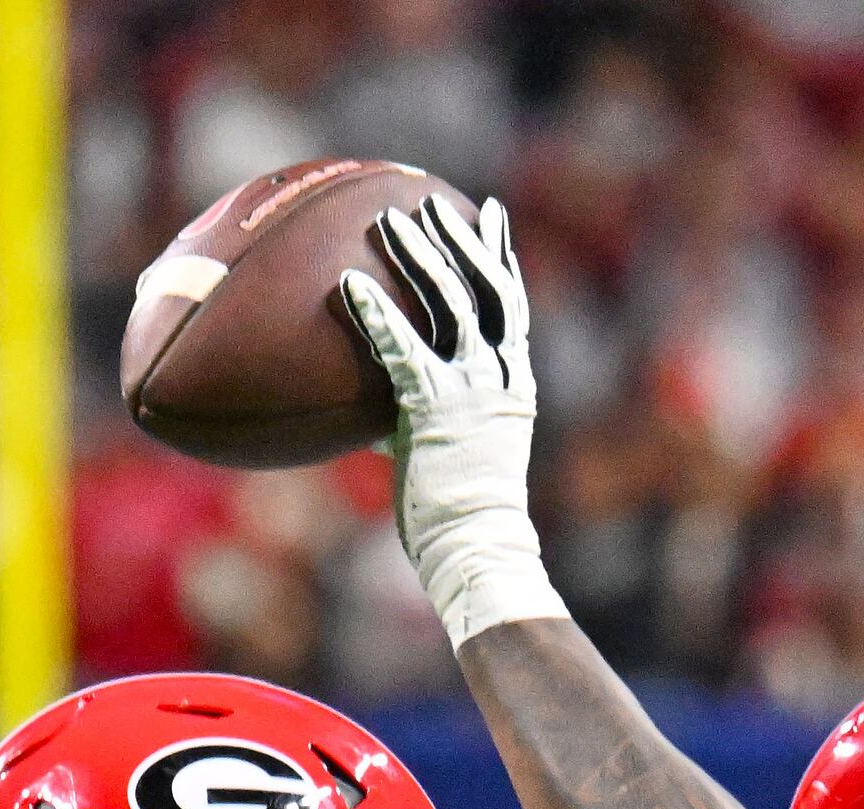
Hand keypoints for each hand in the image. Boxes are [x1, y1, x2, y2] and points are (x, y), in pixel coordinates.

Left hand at [336, 196, 564, 646]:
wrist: (478, 550)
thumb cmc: (459, 520)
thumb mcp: (453, 457)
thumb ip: (423, 422)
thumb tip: (370, 417)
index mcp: (514, 383)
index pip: (512, 304)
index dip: (500, 256)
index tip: (490, 215)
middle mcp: (501, 376)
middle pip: (484, 287)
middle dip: (456, 239)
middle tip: (425, 203)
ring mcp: (474, 390)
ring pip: (451, 303)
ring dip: (419, 257)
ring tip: (389, 220)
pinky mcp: (438, 410)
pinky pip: (403, 349)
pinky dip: (377, 314)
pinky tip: (349, 285)